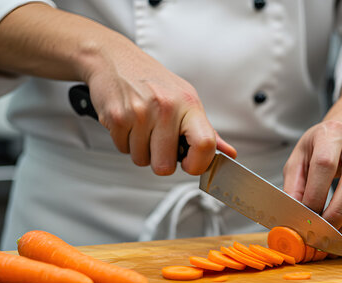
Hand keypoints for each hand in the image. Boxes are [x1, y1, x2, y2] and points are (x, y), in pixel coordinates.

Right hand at [82, 39, 235, 174]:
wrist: (113, 58)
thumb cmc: (152, 80)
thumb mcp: (185, 99)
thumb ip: (206, 130)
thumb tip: (228, 153)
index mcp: (188, 104)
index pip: (205, 145)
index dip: (198, 164)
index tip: (190, 164)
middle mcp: (166, 107)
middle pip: (165, 165)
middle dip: (160, 159)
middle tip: (158, 140)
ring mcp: (140, 113)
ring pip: (141, 160)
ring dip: (140, 149)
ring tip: (141, 126)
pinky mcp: (116, 117)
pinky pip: (123, 150)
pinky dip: (124, 141)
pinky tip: (128, 122)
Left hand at [283, 120, 341, 248]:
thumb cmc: (319, 149)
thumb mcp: (300, 158)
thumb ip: (294, 185)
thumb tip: (294, 214)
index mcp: (332, 133)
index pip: (325, 164)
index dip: (316, 194)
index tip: (307, 216)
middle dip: (337, 213)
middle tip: (322, 233)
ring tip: (336, 241)